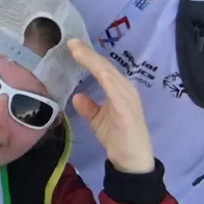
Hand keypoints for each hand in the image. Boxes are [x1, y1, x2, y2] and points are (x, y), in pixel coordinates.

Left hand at [66, 38, 154, 174]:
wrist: (132, 162)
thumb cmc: (118, 140)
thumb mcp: (99, 120)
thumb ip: (89, 107)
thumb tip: (77, 96)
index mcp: (120, 91)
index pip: (103, 69)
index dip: (88, 57)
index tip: (73, 46)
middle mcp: (126, 89)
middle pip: (105, 66)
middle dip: (88, 53)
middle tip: (71, 42)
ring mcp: (128, 97)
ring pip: (108, 72)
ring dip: (92, 60)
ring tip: (76, 49)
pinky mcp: (126, 107)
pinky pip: (113, 86)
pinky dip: (102, 74)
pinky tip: (92, 66)